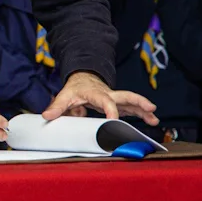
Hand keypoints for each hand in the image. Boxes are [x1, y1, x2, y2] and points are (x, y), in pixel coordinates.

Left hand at [42, 72, 158, 124]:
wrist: (83, 79)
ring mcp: (115, 99)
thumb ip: (56, 106)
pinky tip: (151, 119)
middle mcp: (108, 94)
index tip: (113, 121)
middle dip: (138, 101)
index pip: (104, 101)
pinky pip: (131, 108)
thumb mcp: (64, 96)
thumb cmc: (75, 89)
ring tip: (155, 118)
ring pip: (131, 102)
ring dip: (143, 109)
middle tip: (151, 108)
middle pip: (125, 96)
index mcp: (95, 93)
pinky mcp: (117, 103)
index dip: (109, 110)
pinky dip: (141, 113)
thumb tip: (47, 116)